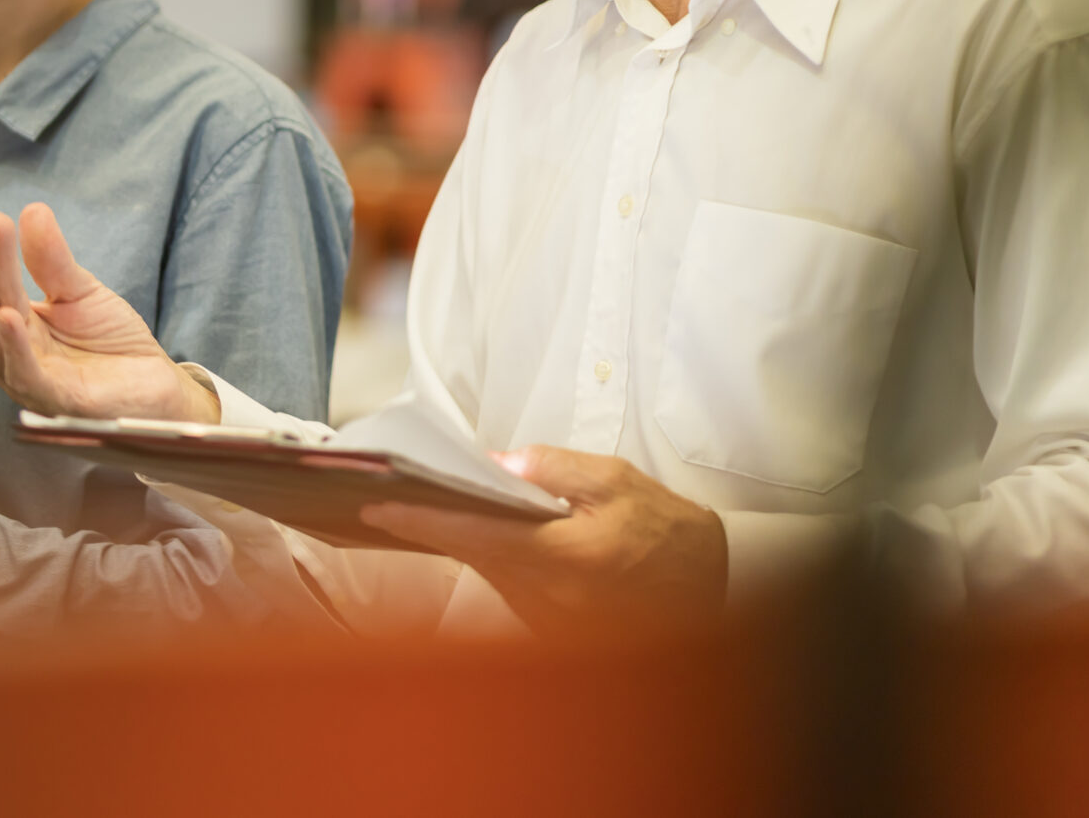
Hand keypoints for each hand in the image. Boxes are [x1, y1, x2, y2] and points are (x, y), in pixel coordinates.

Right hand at [0, 203, 216, 422]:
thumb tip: (31, 210)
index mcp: (13, 327)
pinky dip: (14, 347)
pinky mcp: (57, 401)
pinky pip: (28, 375)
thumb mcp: (81, 290)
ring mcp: (31, 380)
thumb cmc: (112, 341)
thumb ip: (52, 258)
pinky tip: (8, 317)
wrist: (157, 383)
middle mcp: (12, 355)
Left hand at [357, 446, 726, 635]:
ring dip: (456, 539)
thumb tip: (496, 461)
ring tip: (420, 501)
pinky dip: (484, 558)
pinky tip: (470, 530)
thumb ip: (555, 468)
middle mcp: (547, 595)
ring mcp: (546, 618)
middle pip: (467, 554)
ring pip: (482, 571)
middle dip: (425, 522)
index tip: (376, 504)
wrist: (712, 589)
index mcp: (561, 556)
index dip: (420, 518)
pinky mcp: (550, 627)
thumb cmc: (664, 530)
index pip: (474, 533)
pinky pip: (502, 586)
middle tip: (381, 492)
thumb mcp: (616, 482)